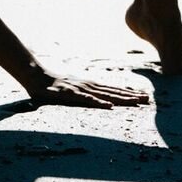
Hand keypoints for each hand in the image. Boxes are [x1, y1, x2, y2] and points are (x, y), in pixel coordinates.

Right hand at [26, 73, 149, 108]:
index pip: (113, 91)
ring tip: (135, 102)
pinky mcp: (69, 93)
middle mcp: (88, 86)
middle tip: (147, 100)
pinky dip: (98, 103)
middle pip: (112, 92)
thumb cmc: (53, 87)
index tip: (143, 97)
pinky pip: (85, 99)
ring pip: (103, 95)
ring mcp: (79, 89)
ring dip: (120, 99)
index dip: (128, 94)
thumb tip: (95, 101)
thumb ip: (83, 96)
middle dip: (130, 96)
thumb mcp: (71, 90)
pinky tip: (108, 106)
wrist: (35, 75)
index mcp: (90, 86)